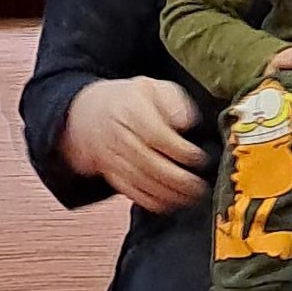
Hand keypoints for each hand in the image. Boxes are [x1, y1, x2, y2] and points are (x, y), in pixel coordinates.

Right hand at [59, 76, 208, 212]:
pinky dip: (151, 201)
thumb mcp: (153, 87)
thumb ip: (173, 101)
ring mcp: (111, 157)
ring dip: (168, 194)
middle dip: (178, 179)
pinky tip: (171, 203)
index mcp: (131, 110)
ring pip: (141, 181)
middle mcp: (118, 135)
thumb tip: (186, 121)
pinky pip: (130, 192)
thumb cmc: (132, 100)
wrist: (91, 113)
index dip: (180, 150)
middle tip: (200, 185)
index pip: (156, 135)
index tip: (200, 158)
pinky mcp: (111, 174)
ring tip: (191, 197)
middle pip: (149, 163)